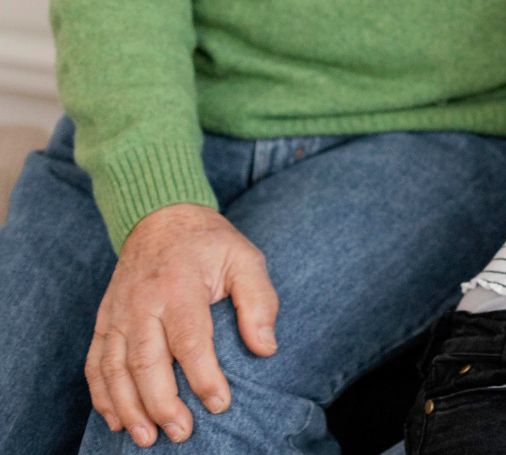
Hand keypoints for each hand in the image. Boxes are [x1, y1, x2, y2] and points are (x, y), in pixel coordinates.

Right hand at [85, 204, 277, 446]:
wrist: (161, 219)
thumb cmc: (210, 245)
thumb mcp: (245, 259)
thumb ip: (259, 301)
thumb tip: (266, 348)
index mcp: (180, 286)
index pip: (190, 339)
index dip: (203, 376)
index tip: (220, 404)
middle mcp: (142, 302)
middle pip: (145, 360)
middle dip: (161, 403)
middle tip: (182, 433)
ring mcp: (117, 313)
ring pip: (114, 368)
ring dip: (128, 407)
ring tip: (147, 438)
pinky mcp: (103, 321)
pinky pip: (95, 364)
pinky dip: (102, 395)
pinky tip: (116, 420)